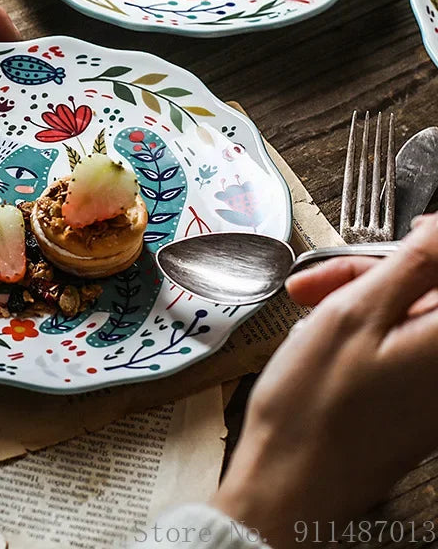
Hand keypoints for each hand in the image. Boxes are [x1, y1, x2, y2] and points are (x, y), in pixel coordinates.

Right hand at [211, 214, 437, 548]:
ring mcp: (436, 385)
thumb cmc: (315, 405)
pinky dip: (364, 327)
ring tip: (307, 303)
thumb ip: (411, 264)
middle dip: (377, 273)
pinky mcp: (418, 399)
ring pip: (409, 314)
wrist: (295, 482)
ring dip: (361, 298)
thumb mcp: (353, 315)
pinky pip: (400, 343)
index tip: (399, 237)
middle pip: (430, 291)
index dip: (428, 243)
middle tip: (320, 279)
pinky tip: (323, 329)